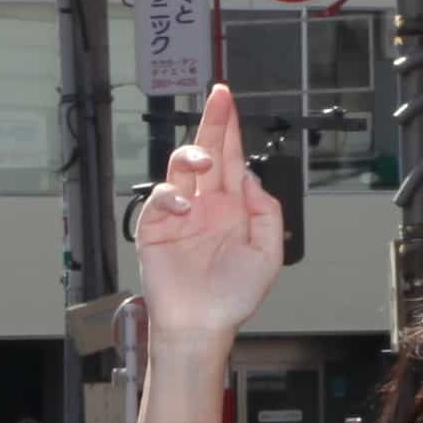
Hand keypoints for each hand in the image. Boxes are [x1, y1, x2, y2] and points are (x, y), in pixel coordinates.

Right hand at [126, 83, 287, 355]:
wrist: (202, 325)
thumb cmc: (232, 296)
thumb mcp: (267, 253)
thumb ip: (266, 211)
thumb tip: (250, 178)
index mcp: (231, 207)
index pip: (230, 159)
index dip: (229, 128)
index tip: (227, 99)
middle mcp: (205, 204)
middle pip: (206, 152)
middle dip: (212, 123)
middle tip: (218, 97)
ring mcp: (178, 215)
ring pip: (179, 168)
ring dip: (191, 156)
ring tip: (203, 164)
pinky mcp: (154, 229)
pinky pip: (159, 199)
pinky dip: (170, 196)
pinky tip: (185, 207)